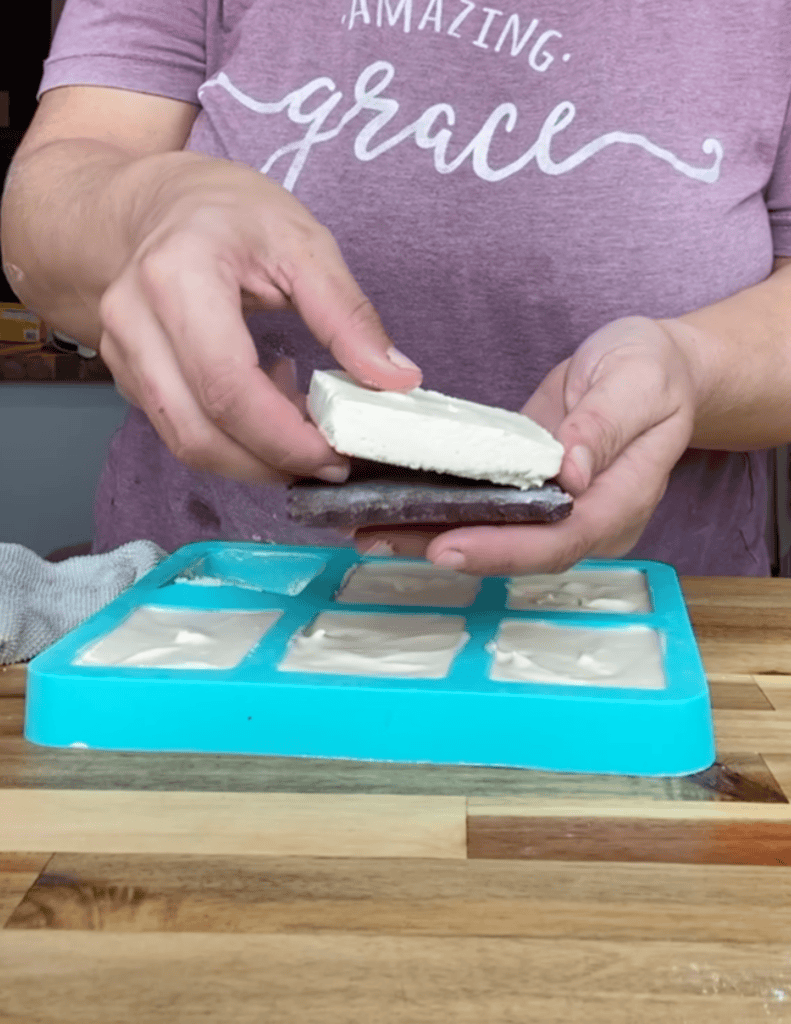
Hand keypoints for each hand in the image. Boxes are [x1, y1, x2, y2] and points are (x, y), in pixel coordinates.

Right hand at [99, 152, 421, 483]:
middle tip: (329, 463)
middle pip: (200, 430)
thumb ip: (349, 315)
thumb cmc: (231, 214)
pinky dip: (233, 440)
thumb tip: (397, 379)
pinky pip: (180, 429)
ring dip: (252, 459)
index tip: (337, 454)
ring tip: (304, 432)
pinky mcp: (126, 376)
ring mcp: (120, 352)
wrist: (157, 203)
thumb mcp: (303, 243)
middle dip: (271, 463)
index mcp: (179, 275)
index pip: (228, 387)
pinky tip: (270, 407)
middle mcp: (134, 319)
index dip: (284, 438)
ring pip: (186, 442)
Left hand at [355, 316, 696, 574]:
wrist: (653, 369)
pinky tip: (392, 501)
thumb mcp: (638, 383)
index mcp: (619, 501)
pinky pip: (483, 509)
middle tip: (378, 536)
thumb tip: (569, 473)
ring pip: (492, 537)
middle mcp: (584, 521)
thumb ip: (606, 426)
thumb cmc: (652, 372)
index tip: (447, 546)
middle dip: (446, 549)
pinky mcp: (527, 493)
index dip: (502, 549)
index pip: (560, 540)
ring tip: (366, 527)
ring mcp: (554, 512)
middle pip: (515, 551)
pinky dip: (439, 510)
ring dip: (428, 535)